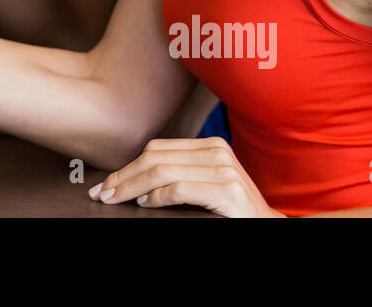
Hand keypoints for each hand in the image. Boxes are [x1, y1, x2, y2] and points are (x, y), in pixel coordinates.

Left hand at [88, 138, 284, 217]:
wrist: (269, 226)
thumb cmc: (233, 211)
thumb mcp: (206, 184)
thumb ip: (180, 174)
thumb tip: (135, 179)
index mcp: (210, 146)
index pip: (157, 150)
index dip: (127, 166)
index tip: (107, 184)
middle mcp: (216, 152)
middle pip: (154, 158)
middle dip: (123, 177)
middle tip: (102, 193)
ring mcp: (223, 170)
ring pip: (161, 171)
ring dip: (132, 187)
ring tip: (116, 199)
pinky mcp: (227, 190)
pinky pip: (180, 188)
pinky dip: (157, 197)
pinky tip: (145, 204)